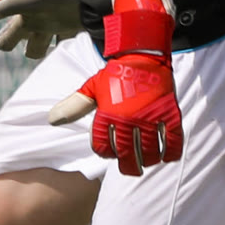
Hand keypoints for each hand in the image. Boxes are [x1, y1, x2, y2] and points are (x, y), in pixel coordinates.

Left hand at [76, 0, 182, 175]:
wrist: (143, 55)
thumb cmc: (116, 74)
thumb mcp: (91, 88)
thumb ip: (74, 106)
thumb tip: (52, 120)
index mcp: (108, 115)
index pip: (103, 147)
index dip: (106, 153)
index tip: (111, 152)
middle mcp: (128, 119)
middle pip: (127, 155)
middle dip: (129, 167)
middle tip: (132, 169)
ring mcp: (150, 118)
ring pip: (150, 152)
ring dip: (149, 161)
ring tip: (147, 161)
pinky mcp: (169, 114)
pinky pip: (172, 141)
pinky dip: (171, 153)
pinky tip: (167, 156)